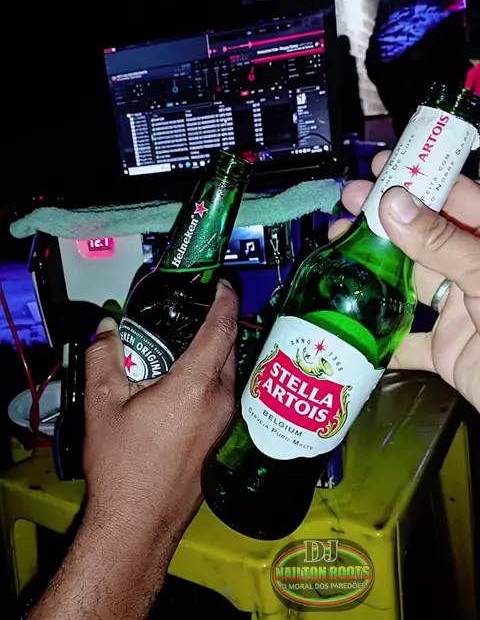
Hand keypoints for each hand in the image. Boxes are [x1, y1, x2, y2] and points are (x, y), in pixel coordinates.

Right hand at [83, 279, 238, 531]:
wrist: (138, 524)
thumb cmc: (123, 469)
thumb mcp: (102, 405)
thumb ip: (104, 357)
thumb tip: (107, 329)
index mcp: (196, 386)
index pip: (221, 328)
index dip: (224, 300)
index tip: (221, 283)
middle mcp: (221, 402)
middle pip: (230, 347)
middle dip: (218, 323)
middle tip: (196, 310)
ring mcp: (227, 423)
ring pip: (231, 371)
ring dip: (217, 352)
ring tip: (190, 342)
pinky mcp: (223, 439)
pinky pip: (227, 393)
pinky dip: (215, 376)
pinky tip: (190, 380)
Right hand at [330, 152, 479, 408]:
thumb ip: (443, 243)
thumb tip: (394, 203)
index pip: (458, 200)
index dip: (421, 178)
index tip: (385, 165)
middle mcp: (475, 274)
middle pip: (424, 237)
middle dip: (385, 218)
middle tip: (350, 200)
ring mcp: (460, 312)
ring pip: (409, 283)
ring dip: (373, 268)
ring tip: (338, 244)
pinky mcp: (446, 350)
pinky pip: (407, 341)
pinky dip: (380, 336)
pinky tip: (349, 318)